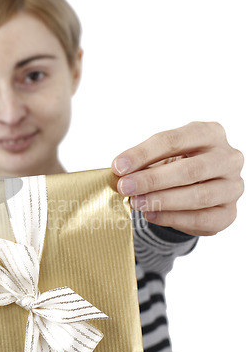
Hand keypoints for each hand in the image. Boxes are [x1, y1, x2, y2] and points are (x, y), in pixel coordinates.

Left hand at [112, 121, 243, 235]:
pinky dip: (173, 218)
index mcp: (210, 133)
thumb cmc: (177, 165)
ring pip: (198, 196)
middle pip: (189, 170)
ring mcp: (232, 186)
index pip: (173, 140)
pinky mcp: (229, 213)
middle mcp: (228, 158)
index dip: (143, 154)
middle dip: (152, 179)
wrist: (197, 189)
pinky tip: (151, 215)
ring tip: (136, 203)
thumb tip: (119, 172)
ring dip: (162, 201)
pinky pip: (202, 218)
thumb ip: (144, 162)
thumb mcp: (162, 156)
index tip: (118, 166)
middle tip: (125, 187)